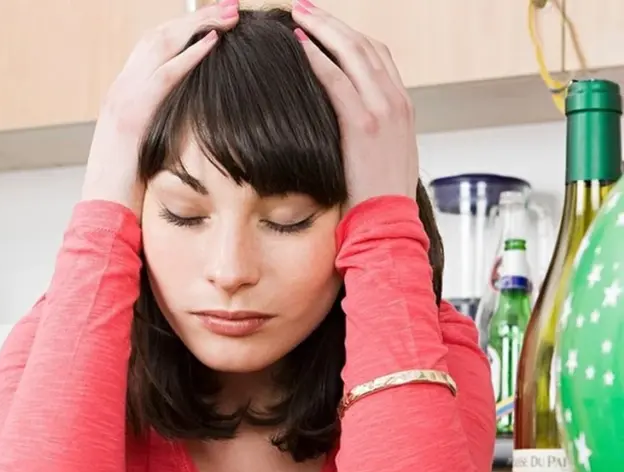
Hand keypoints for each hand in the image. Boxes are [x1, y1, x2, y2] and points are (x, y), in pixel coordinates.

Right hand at [81, 0, 239, 217]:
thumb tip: (194, 119)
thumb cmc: (129, 189)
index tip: (217, 19)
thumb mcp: (150, 147)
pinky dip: (190, 55)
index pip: (156, 45)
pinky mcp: (131, 114)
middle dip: (197, 16)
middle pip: (160, 34)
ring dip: (198, 25)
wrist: (102, 212)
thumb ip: (165, 125)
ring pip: (161, 43)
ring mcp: (123, 98)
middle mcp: (121, 88)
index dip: (187, 27)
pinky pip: (164, 75)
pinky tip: (213, 42)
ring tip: (229, 15)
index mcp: (125, 94)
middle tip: (230, 5)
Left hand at [291, 0, 417, 207]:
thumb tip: (340, 119)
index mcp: (402, 105)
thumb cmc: (376, 195)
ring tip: (296, 14)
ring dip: (321, 29)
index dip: (347, 34)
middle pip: (363, 44)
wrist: (389, 222)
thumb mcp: (380, 153)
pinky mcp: (364, 125)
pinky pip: (337, 81)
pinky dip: (317, 58)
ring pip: (352, 52)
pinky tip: (298, 44)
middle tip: (303, 7)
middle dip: (331, 22)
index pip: (376, 54)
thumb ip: (366, 128)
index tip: (322, 24)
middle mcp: (396, 100)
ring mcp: (383, 110)